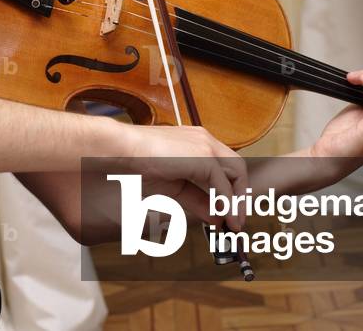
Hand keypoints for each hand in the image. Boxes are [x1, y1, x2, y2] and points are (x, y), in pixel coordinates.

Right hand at [118, 124, 247, 229]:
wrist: (122, 152)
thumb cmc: (138, 165)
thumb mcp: (174, 188)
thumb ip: (196, 200)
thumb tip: (216, 216)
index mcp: (196, 143)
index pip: (224, 167)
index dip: (230, 191)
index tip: (229, 213)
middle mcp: (204, 140)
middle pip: (236, 167)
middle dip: (240, 196)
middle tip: (237, 221)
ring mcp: (205, 145)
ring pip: (236, 172)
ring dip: (237, 200)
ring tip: (234, 223)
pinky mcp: (203, 155)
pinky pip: (223, 183)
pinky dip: (227, 202)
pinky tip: (224, 218)